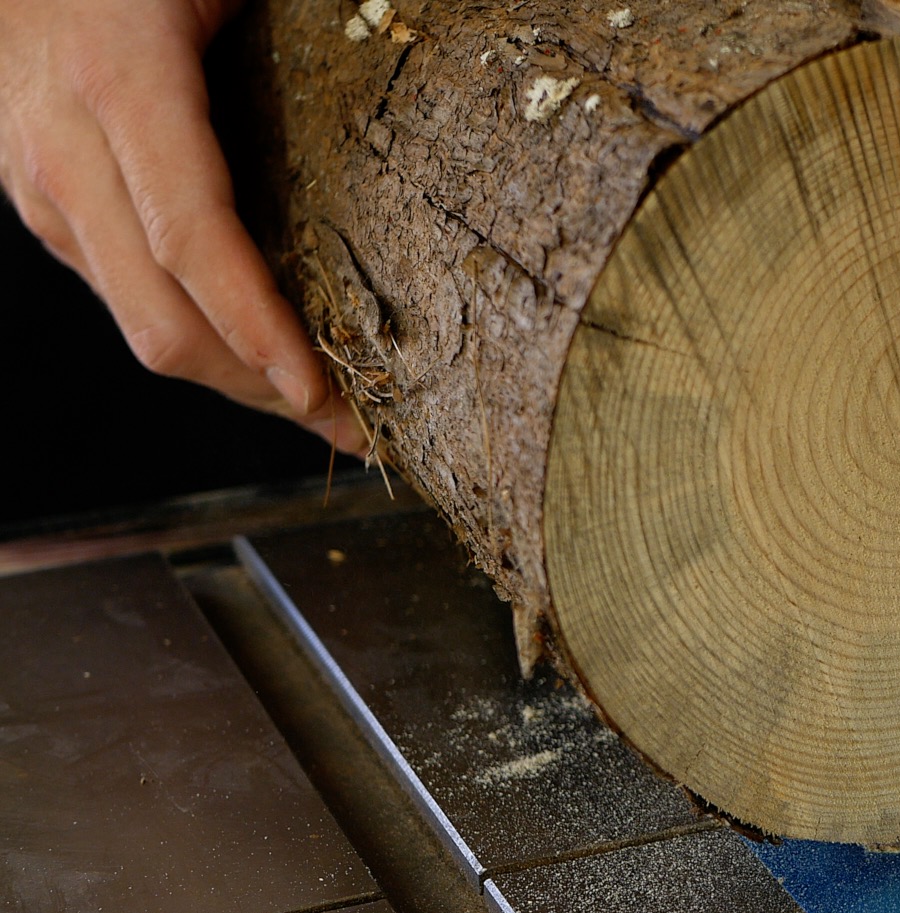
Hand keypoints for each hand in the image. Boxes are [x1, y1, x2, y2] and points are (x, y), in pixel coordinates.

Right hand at [0, 0, 365, 453]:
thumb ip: (290, 28)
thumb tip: (395, 39)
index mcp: (121, 84)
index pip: (191, 239)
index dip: (255, 326)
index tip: (317, 388)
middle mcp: (66, 150)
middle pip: (163, 317)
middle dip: (262, 388)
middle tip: (354, 425)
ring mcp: (43, 188)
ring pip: (141, 323)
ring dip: (237, 380)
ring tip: (324, 408)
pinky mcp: (45, 208)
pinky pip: (127, 298)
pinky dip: (201, 339)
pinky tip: (262, 354)